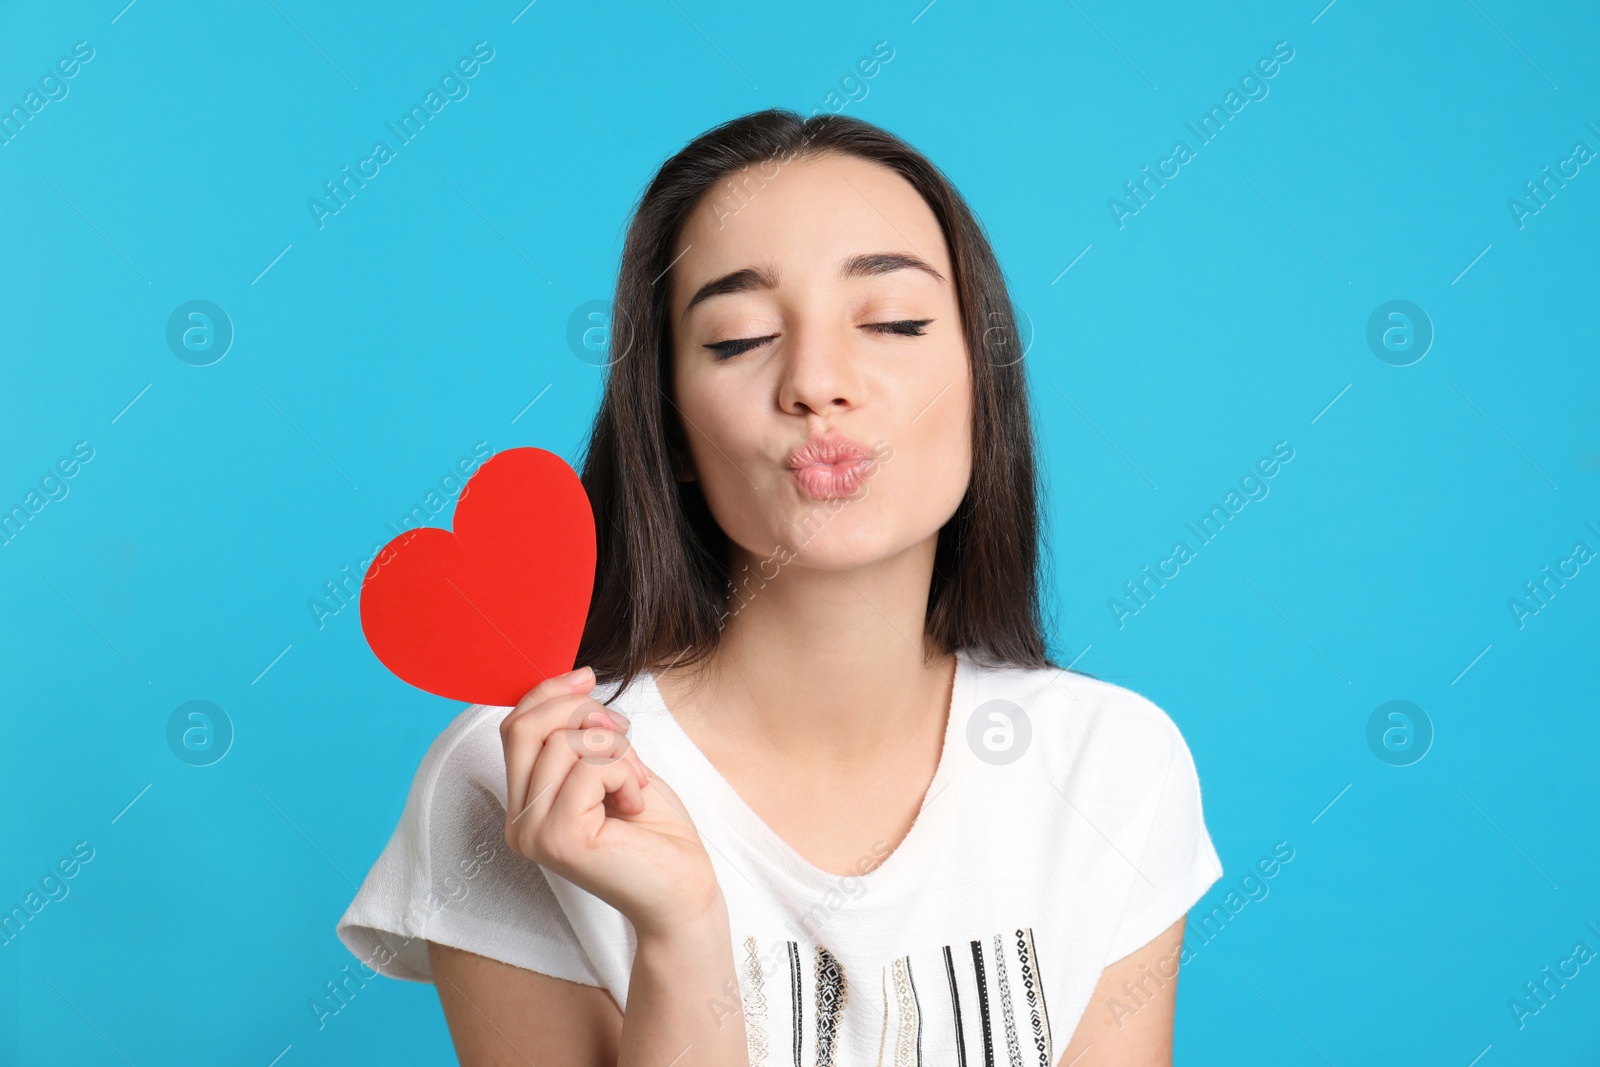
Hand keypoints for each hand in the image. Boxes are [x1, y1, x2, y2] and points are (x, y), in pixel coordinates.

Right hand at [500, 666, 723, 937]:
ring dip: (615, 749)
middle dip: (581, 712)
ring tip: (636, 782)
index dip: (549, 693)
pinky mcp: (561, 840)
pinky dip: (625, 774)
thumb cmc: (653, 831)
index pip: (513, 727)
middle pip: (526, 728)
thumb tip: (574, 678)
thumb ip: (582, 733)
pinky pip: (590, 769)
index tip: (587, 678)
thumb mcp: (612, 764)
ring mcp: (534, 833)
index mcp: (525, 803)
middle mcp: (519, 821)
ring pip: (562, 743)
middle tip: (623, 734)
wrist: (682, 890)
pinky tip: (636, 803)